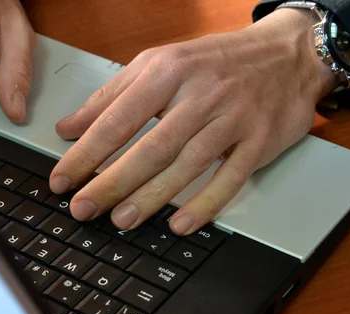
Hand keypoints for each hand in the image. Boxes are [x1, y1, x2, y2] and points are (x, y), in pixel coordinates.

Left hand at [50, 9, 337, 235]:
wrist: (286, 54)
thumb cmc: (214, 61)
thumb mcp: (158, 64)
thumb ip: (110, 97)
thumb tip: (68, 127)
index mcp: (167, 71)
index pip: (118, 118)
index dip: (86, 153)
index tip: (62, 179)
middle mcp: (200, 94)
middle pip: (150, 147)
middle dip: (112, 182)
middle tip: (83, 208)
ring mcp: (233, 118)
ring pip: (187, 164)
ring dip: (152, 196)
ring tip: (122, 220)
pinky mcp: (259, 141)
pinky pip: (231, 177)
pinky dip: (205, 203)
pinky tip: (180, 223)